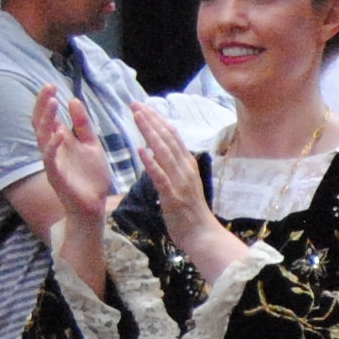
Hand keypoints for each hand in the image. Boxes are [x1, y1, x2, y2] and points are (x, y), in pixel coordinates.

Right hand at [32, 85, 117, 224]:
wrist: (94, 205)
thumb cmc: (91, 177)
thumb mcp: (92, 145)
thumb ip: (83, 125)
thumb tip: (73, 100)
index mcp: (61, 141)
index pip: (48, 118)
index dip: (47, 101)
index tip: (52, 85)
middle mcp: (53, 150)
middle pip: (41, 124)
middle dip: (42, 105)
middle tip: (48, 88)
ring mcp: (52, 163)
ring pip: (42, 138)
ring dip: (46, 120)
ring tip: (52, 103)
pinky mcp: (56, 176)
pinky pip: (50, 159)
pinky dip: (53, 146)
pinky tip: (59, 134)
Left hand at [128, 99, 215, 246]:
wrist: (203, 235)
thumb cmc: (191, 212)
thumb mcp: (185, 184)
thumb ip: (174, 167)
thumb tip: (160, 153)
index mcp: (188, 164)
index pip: (172, 136)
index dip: (158, 120)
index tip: (144, 106)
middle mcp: (185, 168)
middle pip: (167, 138)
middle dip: (150, 119)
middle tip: (135, 104)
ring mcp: (180, 181)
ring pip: (163, 152)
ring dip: (149, 133)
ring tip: (137, 117)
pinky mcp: (172, 196)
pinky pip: (160, 176)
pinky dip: (151, 162)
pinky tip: (141, 151)